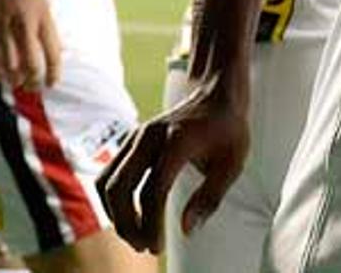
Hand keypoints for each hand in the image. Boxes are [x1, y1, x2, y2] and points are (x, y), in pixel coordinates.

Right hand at [0, 0, 60, 90]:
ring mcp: (1, 29)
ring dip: (14, 81)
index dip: (54, 73)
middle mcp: (22, 25)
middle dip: (33, 81)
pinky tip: (1, 75)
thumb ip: (48, 32)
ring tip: (18, 83)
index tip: (52, 83)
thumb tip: (55, 57)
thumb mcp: (45, 8)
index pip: (52, 53)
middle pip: (30, 64)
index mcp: (41, 19)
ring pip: (8, 67)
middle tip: (34, 87)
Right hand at [96, 70, 250, 253]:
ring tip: (136, 236)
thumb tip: (186, 230)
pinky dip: (113, 200)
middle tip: (143, 246)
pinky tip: (129, 217)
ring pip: (107, 182)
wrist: (216, 94)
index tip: (157, 246)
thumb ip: (210, 197)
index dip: (151, 223)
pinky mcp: (130, 142)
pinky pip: (109, 175)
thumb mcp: (233, 163)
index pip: (153, 190)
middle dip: (126, 224)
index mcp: (177, 141)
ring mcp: (136, 137)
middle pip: (120, 188)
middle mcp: (150, 137)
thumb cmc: (227, 130)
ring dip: (115, 215)